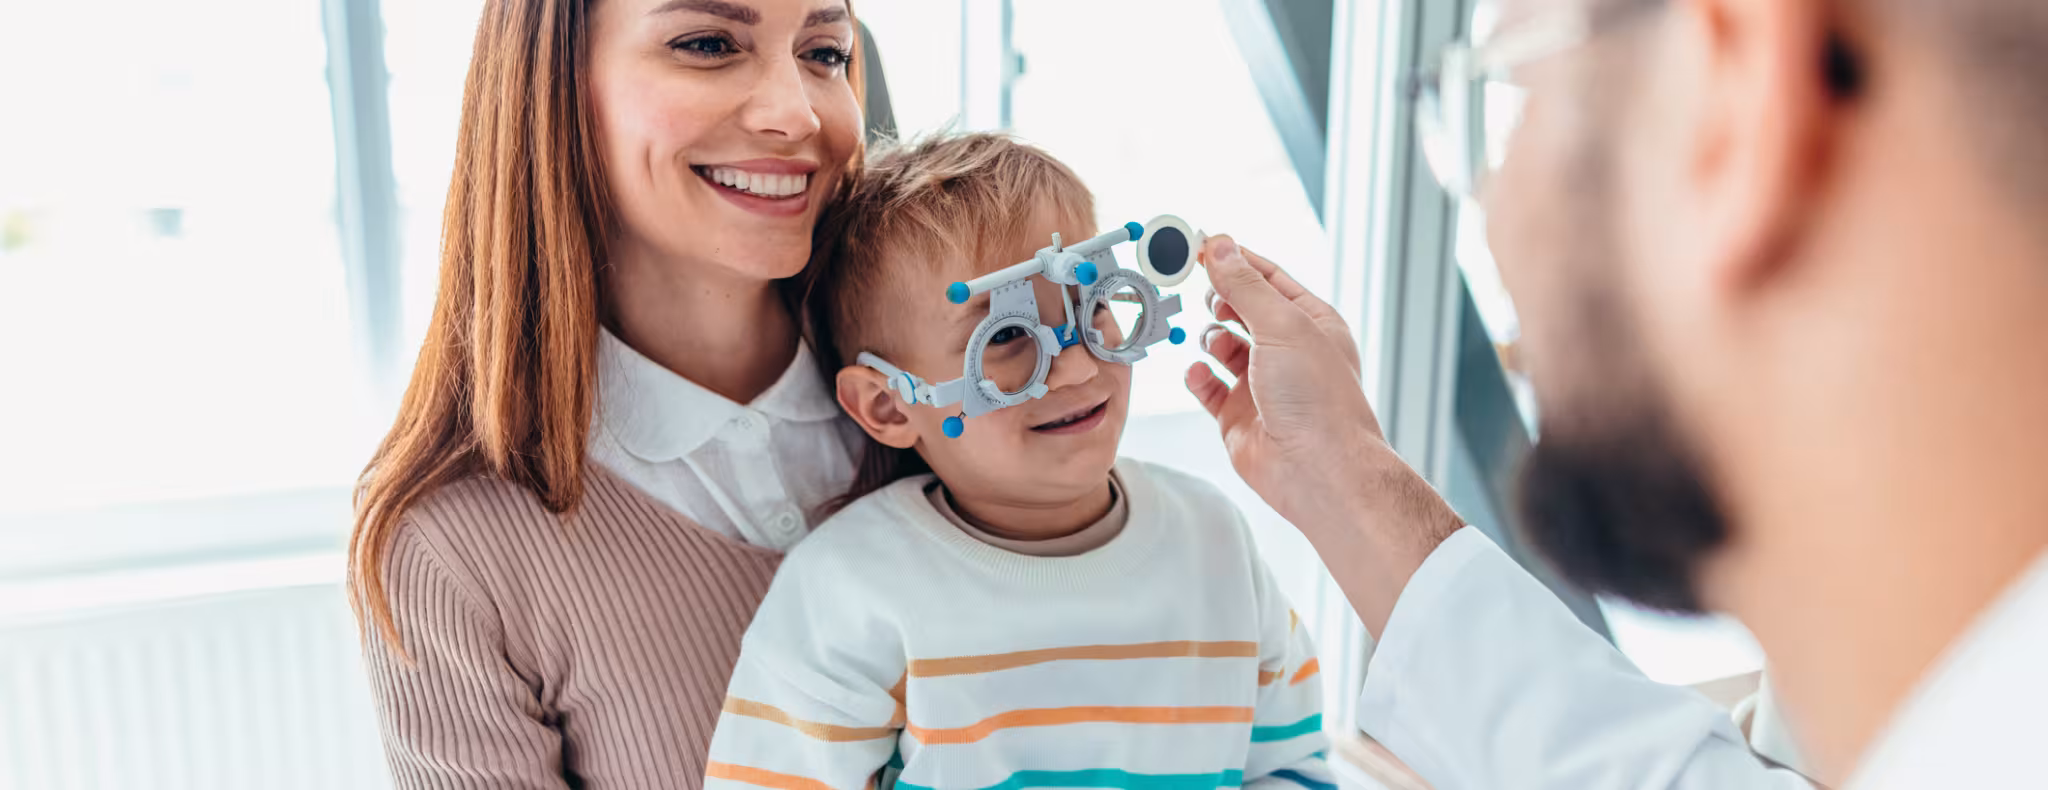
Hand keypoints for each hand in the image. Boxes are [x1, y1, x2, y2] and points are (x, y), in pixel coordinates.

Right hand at [1186, 235, 1463, 633]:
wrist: (1319, 471)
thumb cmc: (1318, 400)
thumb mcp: (1282, 326)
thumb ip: (1245, 286)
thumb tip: (1220, 246)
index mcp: (1311, 323)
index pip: (1268, 278)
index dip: (1235, 260)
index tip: (1201, 245)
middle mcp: (1288, 351)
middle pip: (1243, 309)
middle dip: (1219, 298)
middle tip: (1199, 289)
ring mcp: (1262, 384)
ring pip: (1224, 347)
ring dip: (1211, 337)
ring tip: (1211, 339)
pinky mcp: (1238, 416)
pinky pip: (1209, 388)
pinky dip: (1199, 377)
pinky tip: (1199, 373)